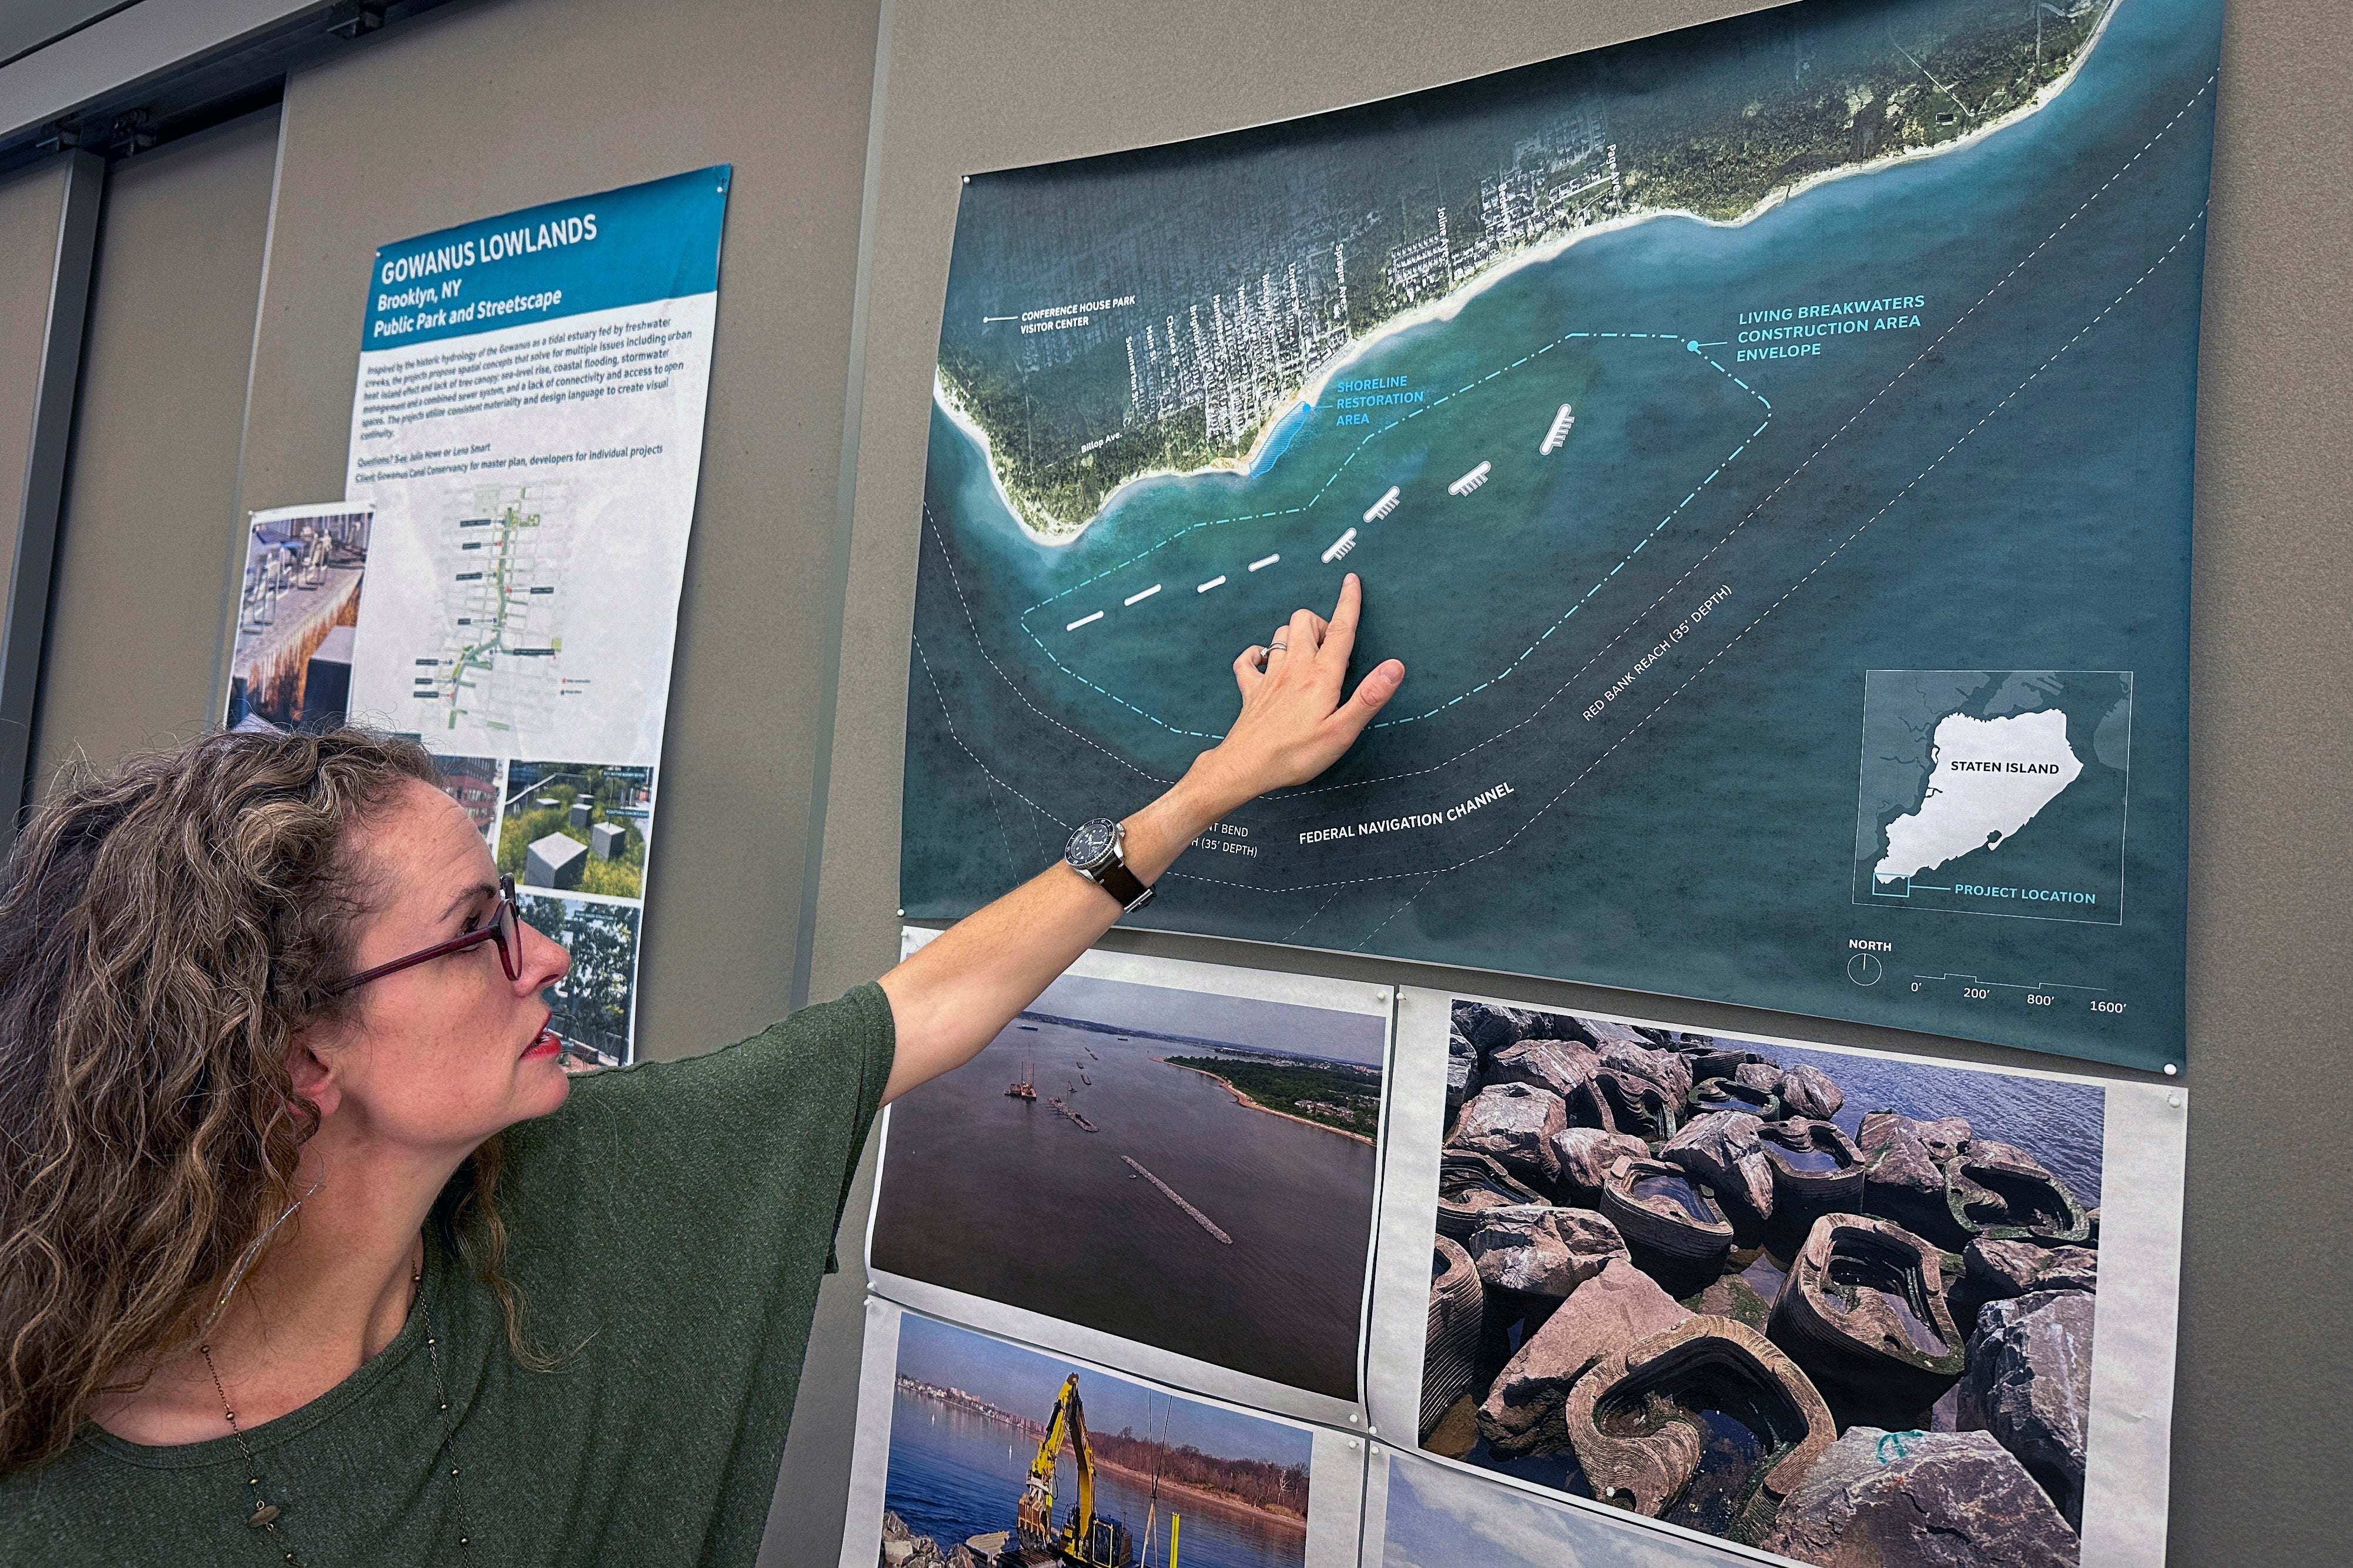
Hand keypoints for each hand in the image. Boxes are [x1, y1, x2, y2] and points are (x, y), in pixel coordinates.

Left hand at [1197, 573, 1403, 808]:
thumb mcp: (1342, 732)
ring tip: (1308, 654)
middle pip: (1305, 621)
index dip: (1349, 602)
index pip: (1341, 630)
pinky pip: (1248, 659)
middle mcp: (1294, 668)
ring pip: (1280, 634)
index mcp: (1321, 676)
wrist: (1246, 766)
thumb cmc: (1296, 754)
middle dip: (1322, 622)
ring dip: (1295, 635)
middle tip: (1333, 648)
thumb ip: (1369, 697)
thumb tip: (1395, 666)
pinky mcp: (1250, 690)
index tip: (1352, 580)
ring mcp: (1269, 676)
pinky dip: (1256, 654)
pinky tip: (1264, 662)